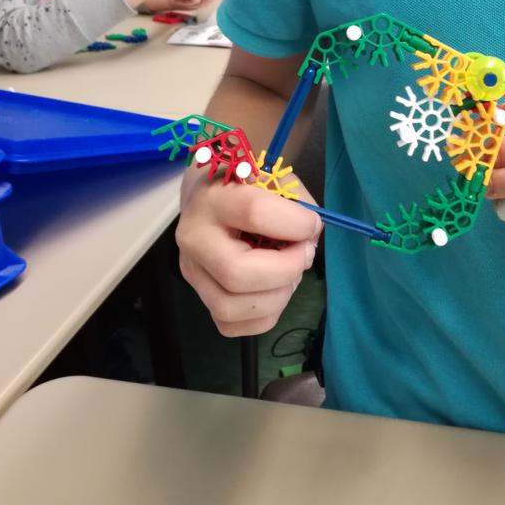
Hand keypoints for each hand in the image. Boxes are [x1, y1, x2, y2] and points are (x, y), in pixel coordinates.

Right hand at [176, 171, 322, 336]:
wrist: (207, 198)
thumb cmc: (247, 187)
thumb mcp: (274, 179)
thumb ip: (298, 204)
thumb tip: (310, 238)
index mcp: (214, 198)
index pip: (254, 213)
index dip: (295, 223)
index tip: (312, 223)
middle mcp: (194, 238)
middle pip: (236, 273)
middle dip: (286, 269)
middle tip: (304, 254)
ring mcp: (192, 272)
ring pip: (230, 307)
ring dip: (276, 296)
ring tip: (289, 273)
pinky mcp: (199, 298)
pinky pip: (231, 325)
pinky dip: (264, 314)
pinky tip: (273, 289)